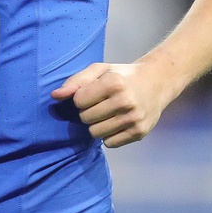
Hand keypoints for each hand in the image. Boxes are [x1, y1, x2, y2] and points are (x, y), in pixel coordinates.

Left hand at [50, 62, 172, 147]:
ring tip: (108, 114)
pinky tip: (117, 123)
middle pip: (85, 118)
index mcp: (114, 82)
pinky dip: (109, 135)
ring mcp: (134, 119)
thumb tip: (55, 96)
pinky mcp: (139, 133)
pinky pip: (109, 143)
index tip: (92, 93)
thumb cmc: (122, 75)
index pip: (79, 101)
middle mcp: (125, 101)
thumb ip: (76, 81)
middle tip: (101, 104)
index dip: (81, 98)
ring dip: (97, 125)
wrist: (156, 82)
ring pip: (95, 133)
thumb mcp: (99, 70)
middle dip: (88, 112)